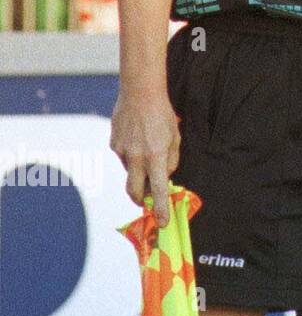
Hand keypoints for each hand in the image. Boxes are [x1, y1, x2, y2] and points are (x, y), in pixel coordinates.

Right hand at [110, 89, 180, 226]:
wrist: (139, 93)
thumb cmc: (162, 114)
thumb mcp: (175, 137)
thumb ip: (172, 160)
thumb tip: (166, 176)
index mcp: (155, 157)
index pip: (160, 190)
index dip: (161, 209)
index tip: (162, 222)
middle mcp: (136, 158)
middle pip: (135, 191)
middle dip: (141, 200)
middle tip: (148, 202)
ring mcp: (121, 152)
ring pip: (130, 172)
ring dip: (138, 172)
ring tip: (147, 151)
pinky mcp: (113, 145)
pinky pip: (123, 158)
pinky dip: (131, 156)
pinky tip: (137, 140)